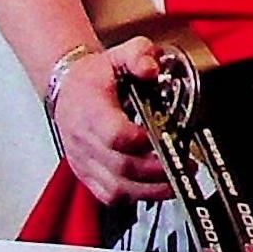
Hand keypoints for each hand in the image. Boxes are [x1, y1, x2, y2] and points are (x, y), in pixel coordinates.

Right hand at [49, 35, 173, 205]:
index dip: (144, 142)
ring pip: (116, 189)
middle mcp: (83, 140)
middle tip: (184, 164)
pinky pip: (110, 196)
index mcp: (90, 110)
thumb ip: (138, 54)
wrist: (68, 89)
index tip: (167, 138)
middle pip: (122, 167)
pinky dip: (135, 197)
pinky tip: (156, 189)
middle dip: (158, 170)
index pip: (115, 135)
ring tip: (177, 181)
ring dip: (151, 190)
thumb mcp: (118, 54)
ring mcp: (84, 161)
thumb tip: (151, 68)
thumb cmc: (94, 78)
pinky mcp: (87, 175)